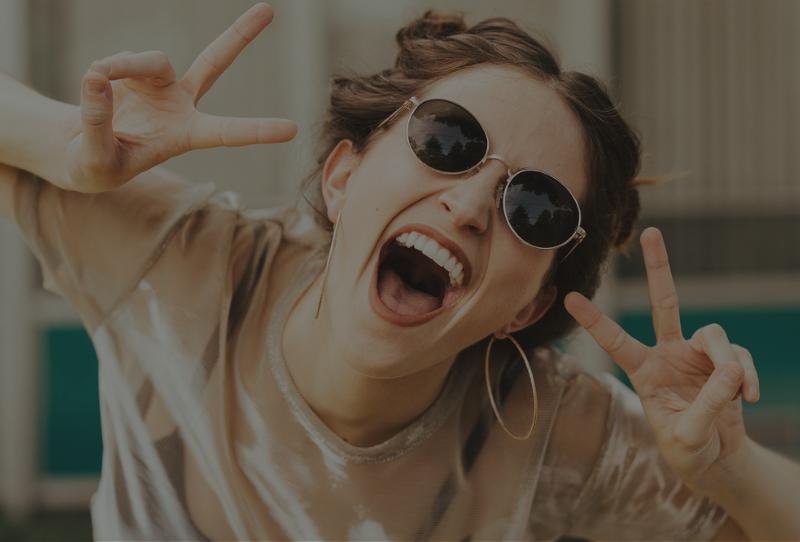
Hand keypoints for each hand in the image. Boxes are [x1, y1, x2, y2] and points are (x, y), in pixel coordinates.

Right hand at [66, 3, 295, 191]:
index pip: (227, 132)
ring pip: (151, 59)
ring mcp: (160, 83)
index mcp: (186, 135)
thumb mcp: (95, 159)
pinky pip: (121, 59)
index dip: (257, 131)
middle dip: (240, 35)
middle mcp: (181, 104)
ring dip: (123, 66)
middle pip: (214, 62)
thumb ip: (97, 123)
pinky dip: (105, 69)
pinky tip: (95, 84)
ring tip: (98, 79)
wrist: (83, 150)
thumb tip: (97, 77)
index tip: (291, 130)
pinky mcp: (135, 70)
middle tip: (269, 9)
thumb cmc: (98, 166)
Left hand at [565, 227, 759, 491]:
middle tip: (652, 231)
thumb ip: (706, 405)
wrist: (716, 459)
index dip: (595, 320)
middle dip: (658, 267)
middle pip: (664, 302)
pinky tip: (748, 398)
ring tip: (736, 391)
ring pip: (714, 335)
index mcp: (643, 371)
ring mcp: (697, 355)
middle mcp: (667, 354)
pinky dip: (747, 376)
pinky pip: (739, 358)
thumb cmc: (687, 449)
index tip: (570, 298)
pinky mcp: (725, 362)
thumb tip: (732, 371)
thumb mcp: (686, 436)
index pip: (615, 341)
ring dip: (728, 362)